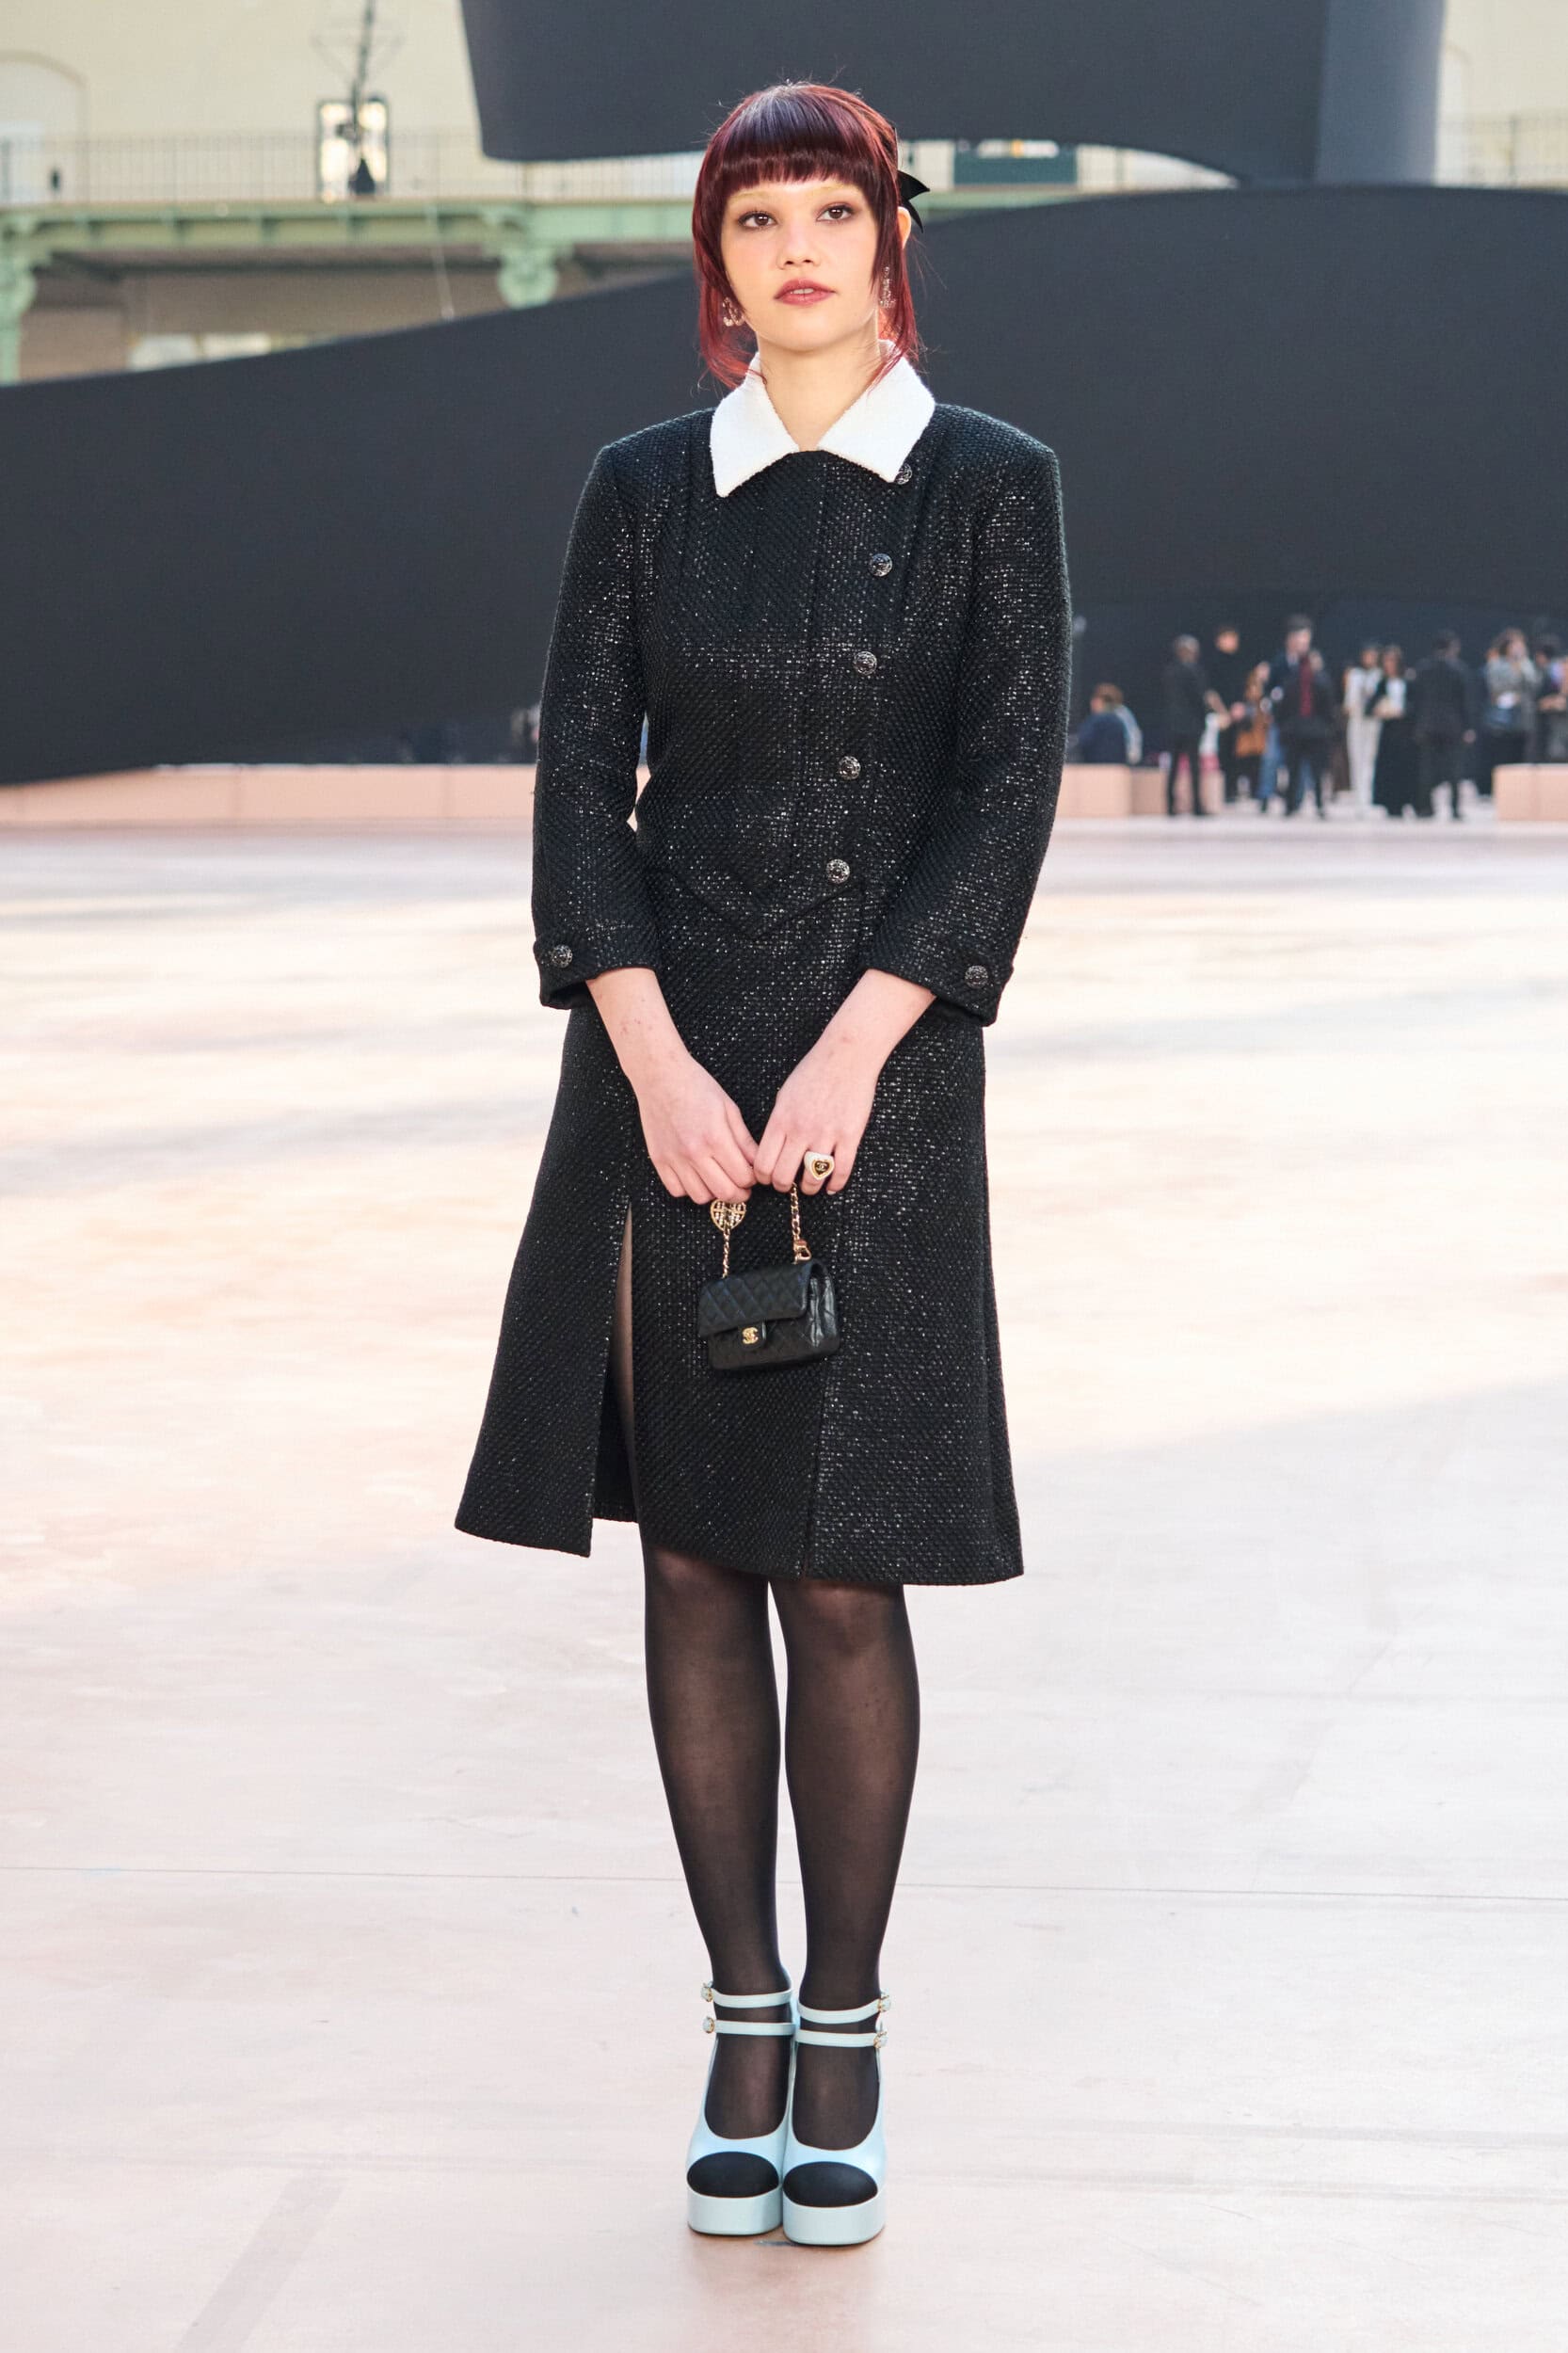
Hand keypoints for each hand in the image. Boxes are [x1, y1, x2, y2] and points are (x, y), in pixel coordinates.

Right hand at [632, 1050, 757, 1202]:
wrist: (660, 1076)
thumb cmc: (696, 1086)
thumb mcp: (728, 1108)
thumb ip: (744, 1139)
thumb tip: (757, 1163)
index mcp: (715, 1137)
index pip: (742, 1177)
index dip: (752, 1180)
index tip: (753, 1176)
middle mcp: (694, 1152)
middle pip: (724, 1192)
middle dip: (739, 1194)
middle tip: (742, 1188)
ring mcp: (674, 1158)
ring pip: (700, 1197)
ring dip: (714, 1194)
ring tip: (719, 1181)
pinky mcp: (658, 1159)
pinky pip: (676, 1190)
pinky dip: (689, 1190)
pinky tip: (696, 1177)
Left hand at [754, 1029, 880, 1197]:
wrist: (846, 1056)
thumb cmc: (814, 1072)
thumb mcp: (784, 1095)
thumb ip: (778, 1122)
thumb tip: (771, 1149)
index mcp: (781, 1120)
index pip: (763, 1162)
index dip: (762, 1177)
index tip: (767, 1179)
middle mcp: (801, 1130)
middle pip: (783, 1176)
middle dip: (782, 1186)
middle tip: (786, 1185)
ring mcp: (826, 1134)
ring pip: (812, 1178)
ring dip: (809, 1188)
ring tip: (809, 1187)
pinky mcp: (850, 1136)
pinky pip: (841, 1170)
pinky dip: (835, 1184)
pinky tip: (832, 1187)